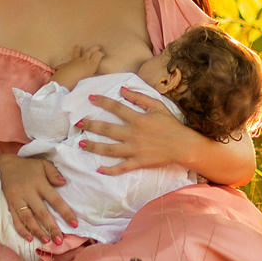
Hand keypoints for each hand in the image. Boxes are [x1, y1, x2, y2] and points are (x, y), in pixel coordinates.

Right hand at [0, 152, 74, 242]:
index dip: (65, 213)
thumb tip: (64, 183)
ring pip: (28, 218)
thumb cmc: (29, 166)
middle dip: (52, 228)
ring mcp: (18, 200)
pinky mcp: (10, 204)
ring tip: (46, 241)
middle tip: (60, 240)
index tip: (74, 224)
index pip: (55, 200)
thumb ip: (54, 173)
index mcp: (40, 183)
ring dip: (37, 231)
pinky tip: (29, 238)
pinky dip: (21, 230)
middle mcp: (29, 193)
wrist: (6, 165)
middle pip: (42, 213)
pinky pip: (15, 219)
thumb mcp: (43, 164)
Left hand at [51, 44, 107, 89]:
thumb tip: (99, 77)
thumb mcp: (90, 82)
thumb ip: (94, 78)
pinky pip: (69, 60)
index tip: (103, 54)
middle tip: (99, 46)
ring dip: (78, 48)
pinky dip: (71, 59)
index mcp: (91, 65)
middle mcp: (83, 61)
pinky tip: (68, 62)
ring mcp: (74, 61)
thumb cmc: (79, 83)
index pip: (98, 55)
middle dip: (95, 48)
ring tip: (79, 45)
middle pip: (90, 51)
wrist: (64, 82)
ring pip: (77, 52)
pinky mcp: (66, 64)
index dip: (101, 54)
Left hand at [78, 87, 197, 174]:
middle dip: (90, 125)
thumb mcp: (157, 106)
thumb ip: (139, 97)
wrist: (183, 145)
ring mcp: (135, 149)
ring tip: (81, 144)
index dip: (102, 102)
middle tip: (77, 123)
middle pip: (107, 129)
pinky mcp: (138, 162)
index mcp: (138, 118)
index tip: (90, 98)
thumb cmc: (171, 125)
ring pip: (109, 149)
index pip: (116, 107)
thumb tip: (123, 90)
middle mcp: (133, 134)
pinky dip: (110, 170)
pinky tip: (99, 169)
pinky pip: (121, 168)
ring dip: (94, 146)